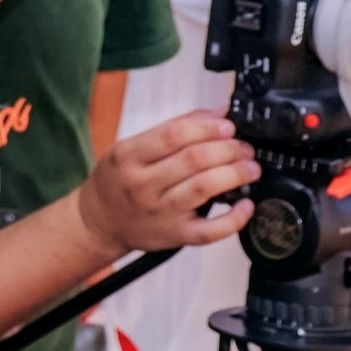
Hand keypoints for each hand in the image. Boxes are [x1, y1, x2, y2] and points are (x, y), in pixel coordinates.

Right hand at [77, 111, 258, 253]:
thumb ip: (173, 129)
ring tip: (250, 168)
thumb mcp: (131, 146)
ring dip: (235, 174)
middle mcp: (143, 185)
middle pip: (194, 160)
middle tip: (244, 148)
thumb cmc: (118, 180)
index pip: (174, 135)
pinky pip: (209, 231)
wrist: (99, 221)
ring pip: (204, 188)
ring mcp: (159, 212)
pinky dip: (234, 219)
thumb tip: (219, 114)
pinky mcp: (175, 235)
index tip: (228, 126)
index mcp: (129, 156)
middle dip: (229, 149)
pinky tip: (247, 204)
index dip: (208, 128)